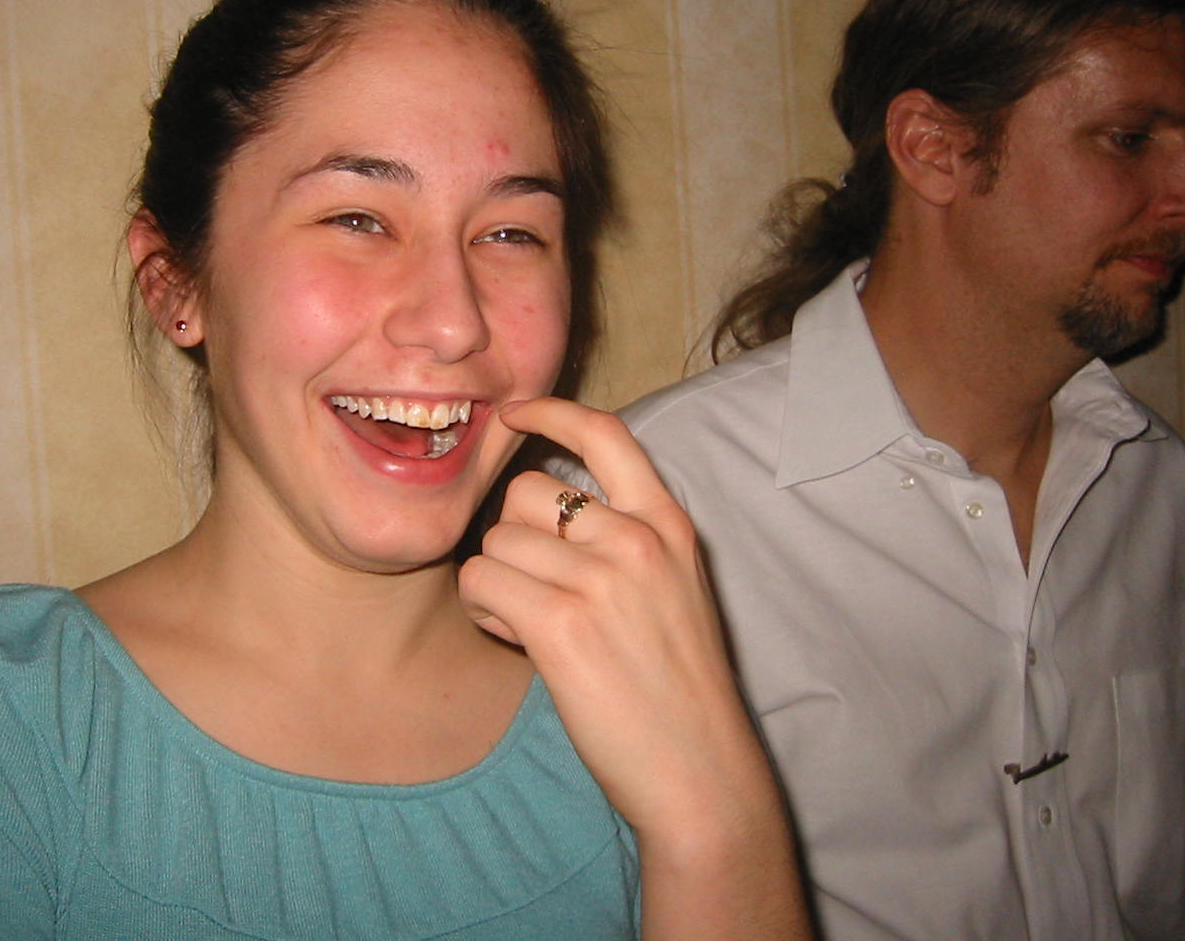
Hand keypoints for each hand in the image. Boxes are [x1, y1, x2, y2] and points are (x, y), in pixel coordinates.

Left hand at [458, 396, 761, 837]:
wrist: (701, 772)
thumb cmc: (679, 692)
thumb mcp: (675, 592)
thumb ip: (628, 543)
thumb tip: (552, 512)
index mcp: (669, 527)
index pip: (607, 434)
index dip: (551, 413)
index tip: (515, 415)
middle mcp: (637, 540)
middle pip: (527, 493)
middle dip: (515, 538)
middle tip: (539, 594)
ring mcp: (601, 579)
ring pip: (497, 541)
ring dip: (497, 582)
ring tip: (533, 627)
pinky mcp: (562, 623)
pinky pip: (483, 581)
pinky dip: (486, 610)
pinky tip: (518, 641)